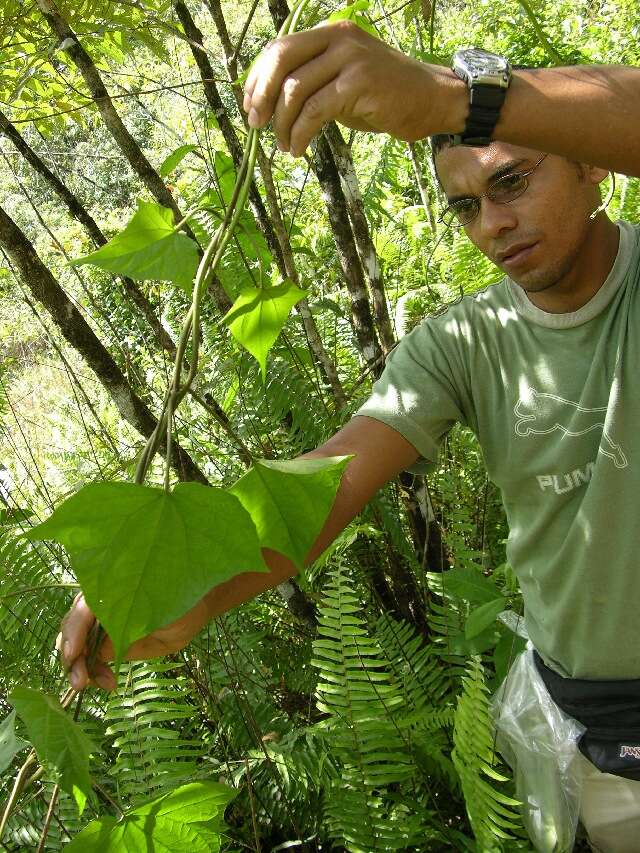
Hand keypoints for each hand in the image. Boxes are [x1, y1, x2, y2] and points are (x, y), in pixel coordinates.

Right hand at [56, 592, 210, 690]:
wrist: (193, 609)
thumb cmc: (181, 604)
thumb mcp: (159, 619)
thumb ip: (129, 631)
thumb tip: (99, 651)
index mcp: (112, 589)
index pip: (82, 610)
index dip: (74, 632)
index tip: (73, 655)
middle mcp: (99, 603)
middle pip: (72, 628)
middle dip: (72, 657)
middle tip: (80, 683)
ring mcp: (100, 621)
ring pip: (75, 644)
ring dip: (81, 667)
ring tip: (104, 684)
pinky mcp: (105, 639)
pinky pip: (89, 655)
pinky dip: (92, 671)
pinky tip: (107, 682)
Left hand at [243, 21, 454, 155]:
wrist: (430, 100)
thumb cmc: (385, 97)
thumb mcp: (344, 82)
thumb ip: (313, 83)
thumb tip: (272, 105)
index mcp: (331, 34)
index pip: (280, 48)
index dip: (257, 78)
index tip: (250, 106)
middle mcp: (339, 39)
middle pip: (281, 60)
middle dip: (261, 95)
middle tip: (255, 124)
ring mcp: (350, 59)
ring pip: (295, 90)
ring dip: (282, 123)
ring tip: (284, 146)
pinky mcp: (359, 84)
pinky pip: (315, 111)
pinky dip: (300, 134)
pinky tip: (298, 149)